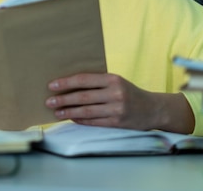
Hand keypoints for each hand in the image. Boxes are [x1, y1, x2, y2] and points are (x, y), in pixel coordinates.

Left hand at [45, 73, 193, 132]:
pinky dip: (80, 120)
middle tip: (49, 101)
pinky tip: (71, 118)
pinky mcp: (117, 123)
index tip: (52, 85)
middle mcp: (115, 94)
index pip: (84, 80)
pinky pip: (94, 122)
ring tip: (56, 112)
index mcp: (113, 79)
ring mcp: (116, 109)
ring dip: (69, 112)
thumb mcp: (117, 81)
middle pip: (83, 97)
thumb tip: (70, 85)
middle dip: (63, 99)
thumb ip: (98, 82)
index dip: (66, 83)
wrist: (153, 109)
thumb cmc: (130, 92)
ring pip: (86, 111)